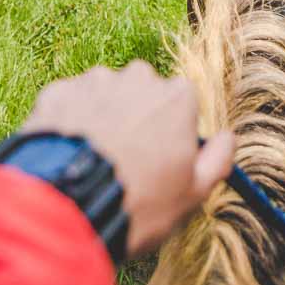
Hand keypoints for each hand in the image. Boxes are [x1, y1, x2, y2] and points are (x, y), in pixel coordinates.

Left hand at [20, 62, 234, 256]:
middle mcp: (138, 77)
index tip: (160, 159)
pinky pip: (68, 104)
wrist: (66, 207)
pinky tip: (66, 156)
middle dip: (135, 118)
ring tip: (91, 162)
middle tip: (123, 161)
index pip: (181, 104)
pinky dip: (68, 123)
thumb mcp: (192, 193)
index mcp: (177, 96)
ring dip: (100, 119)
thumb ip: (217, 159)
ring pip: (103, 96)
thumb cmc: (137, 202)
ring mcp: (94, 82)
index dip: (171, 132)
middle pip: (142, 93)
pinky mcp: (57, 92)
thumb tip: (228, 138)